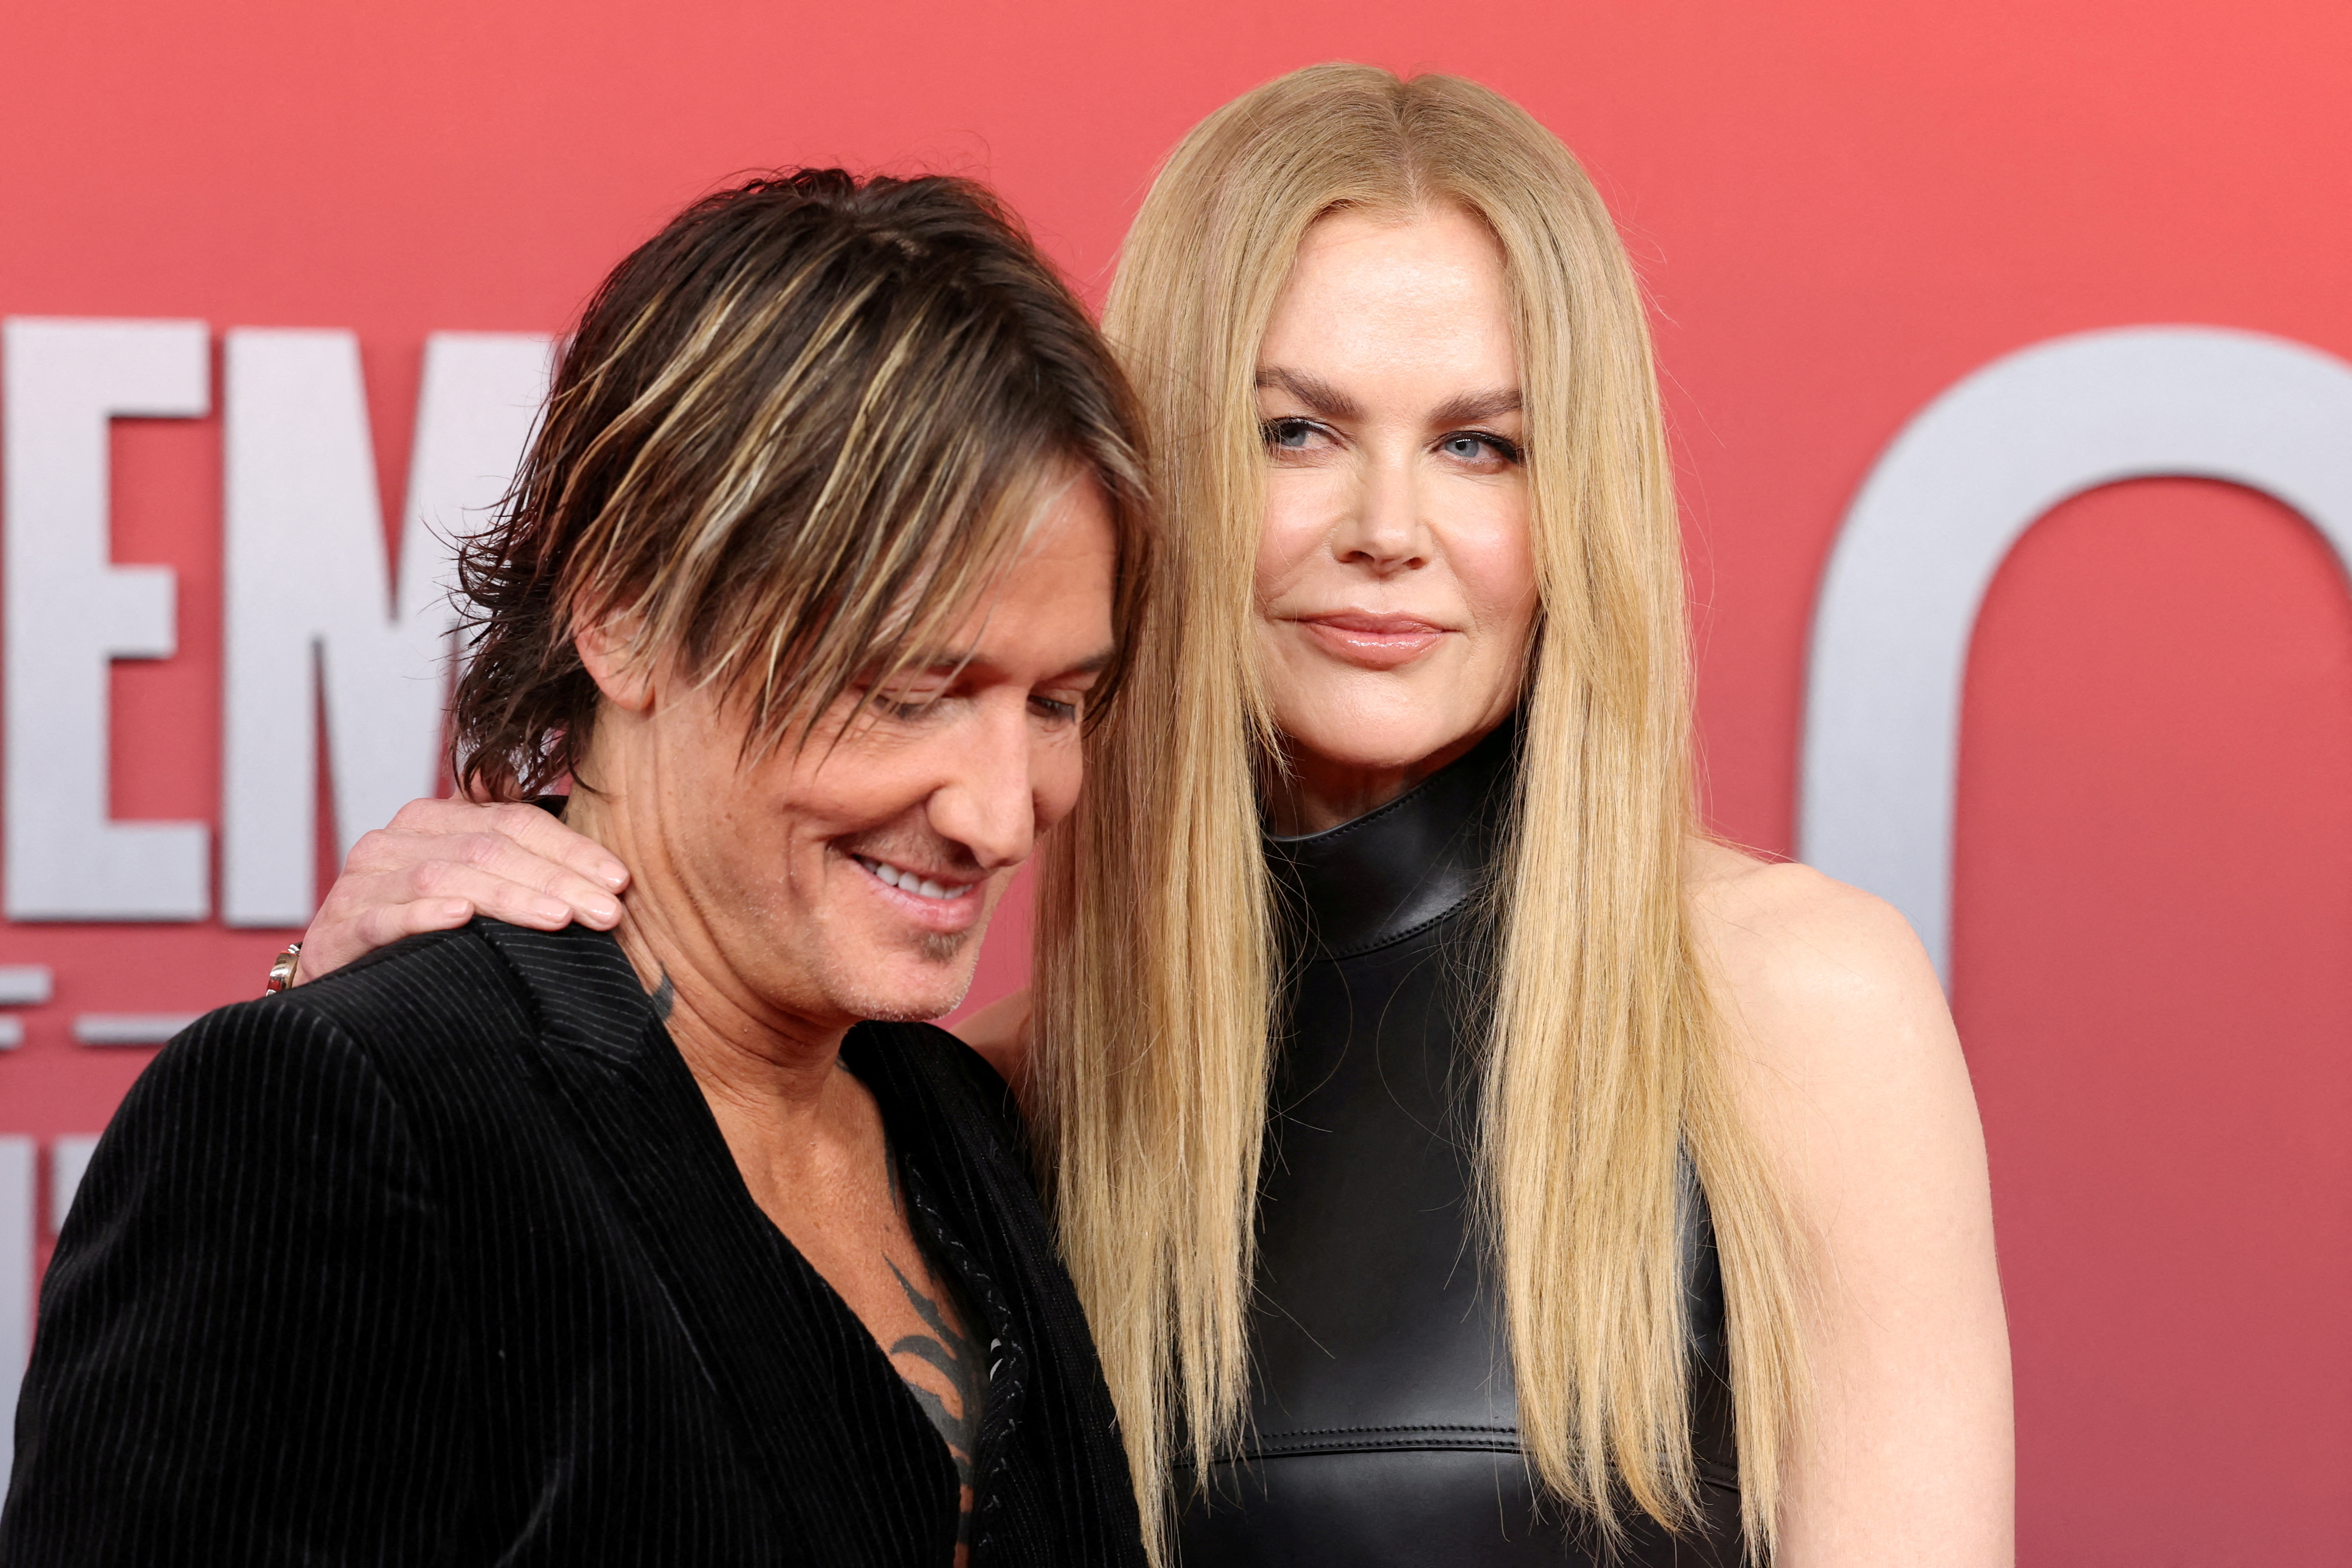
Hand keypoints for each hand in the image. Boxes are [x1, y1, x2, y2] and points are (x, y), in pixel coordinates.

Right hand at [296, 798, 628, 982]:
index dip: (573, 849)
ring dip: (509, 898)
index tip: (620, 881)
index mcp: (437, 819)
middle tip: (607, 912)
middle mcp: (398, 839)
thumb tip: (581, 832)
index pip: (518, 821)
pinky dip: (424, 914)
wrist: (340, 969)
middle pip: (491, 847)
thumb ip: (514, 848)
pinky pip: (386, 915)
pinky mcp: (341, 923)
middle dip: (556, 879)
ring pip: (447, 876)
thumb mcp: (472, 881)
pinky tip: (461, 919)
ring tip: (559, 918)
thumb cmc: (422, 926)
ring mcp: (366, 879)